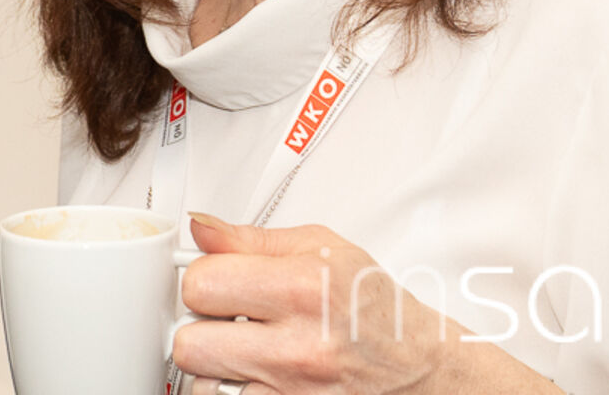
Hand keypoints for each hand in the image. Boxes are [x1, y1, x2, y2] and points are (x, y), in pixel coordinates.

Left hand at [173, 214, 462, 393]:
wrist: (419, 370)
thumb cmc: (375, 309)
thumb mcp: (323, 249)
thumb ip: (251, 240)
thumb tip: (200, 229)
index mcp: (303, 289)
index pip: (200, 284)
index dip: (201, 280)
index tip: (216, 283)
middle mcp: (298, 348)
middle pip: (189, 342)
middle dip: (200, 328)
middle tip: (225, 322)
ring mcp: (293, 394)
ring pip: (201, 386)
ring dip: (214, 370)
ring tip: (244, 354)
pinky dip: (232, 393)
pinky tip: (254, 378)